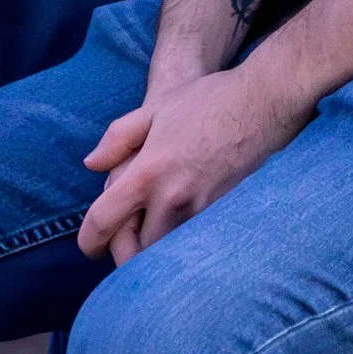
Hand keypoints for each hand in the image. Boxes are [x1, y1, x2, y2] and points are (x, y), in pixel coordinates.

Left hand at [77, 60, 309, 264]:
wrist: (263, 103)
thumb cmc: (208, 101)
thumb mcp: (155, 110)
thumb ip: (118, 139)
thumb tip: (92, 164)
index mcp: (146, 173)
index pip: (104, 222)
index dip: (88, 242)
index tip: (90, 248)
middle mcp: (171, 198)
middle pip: (136, 251)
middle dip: (126, 252)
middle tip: (125, 241)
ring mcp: (200, 210)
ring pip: (167, 251)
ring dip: (155, 249)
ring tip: (152, 232)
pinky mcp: (223, 214)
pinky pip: (193, 240)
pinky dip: (181, 241)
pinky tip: (181, 223)